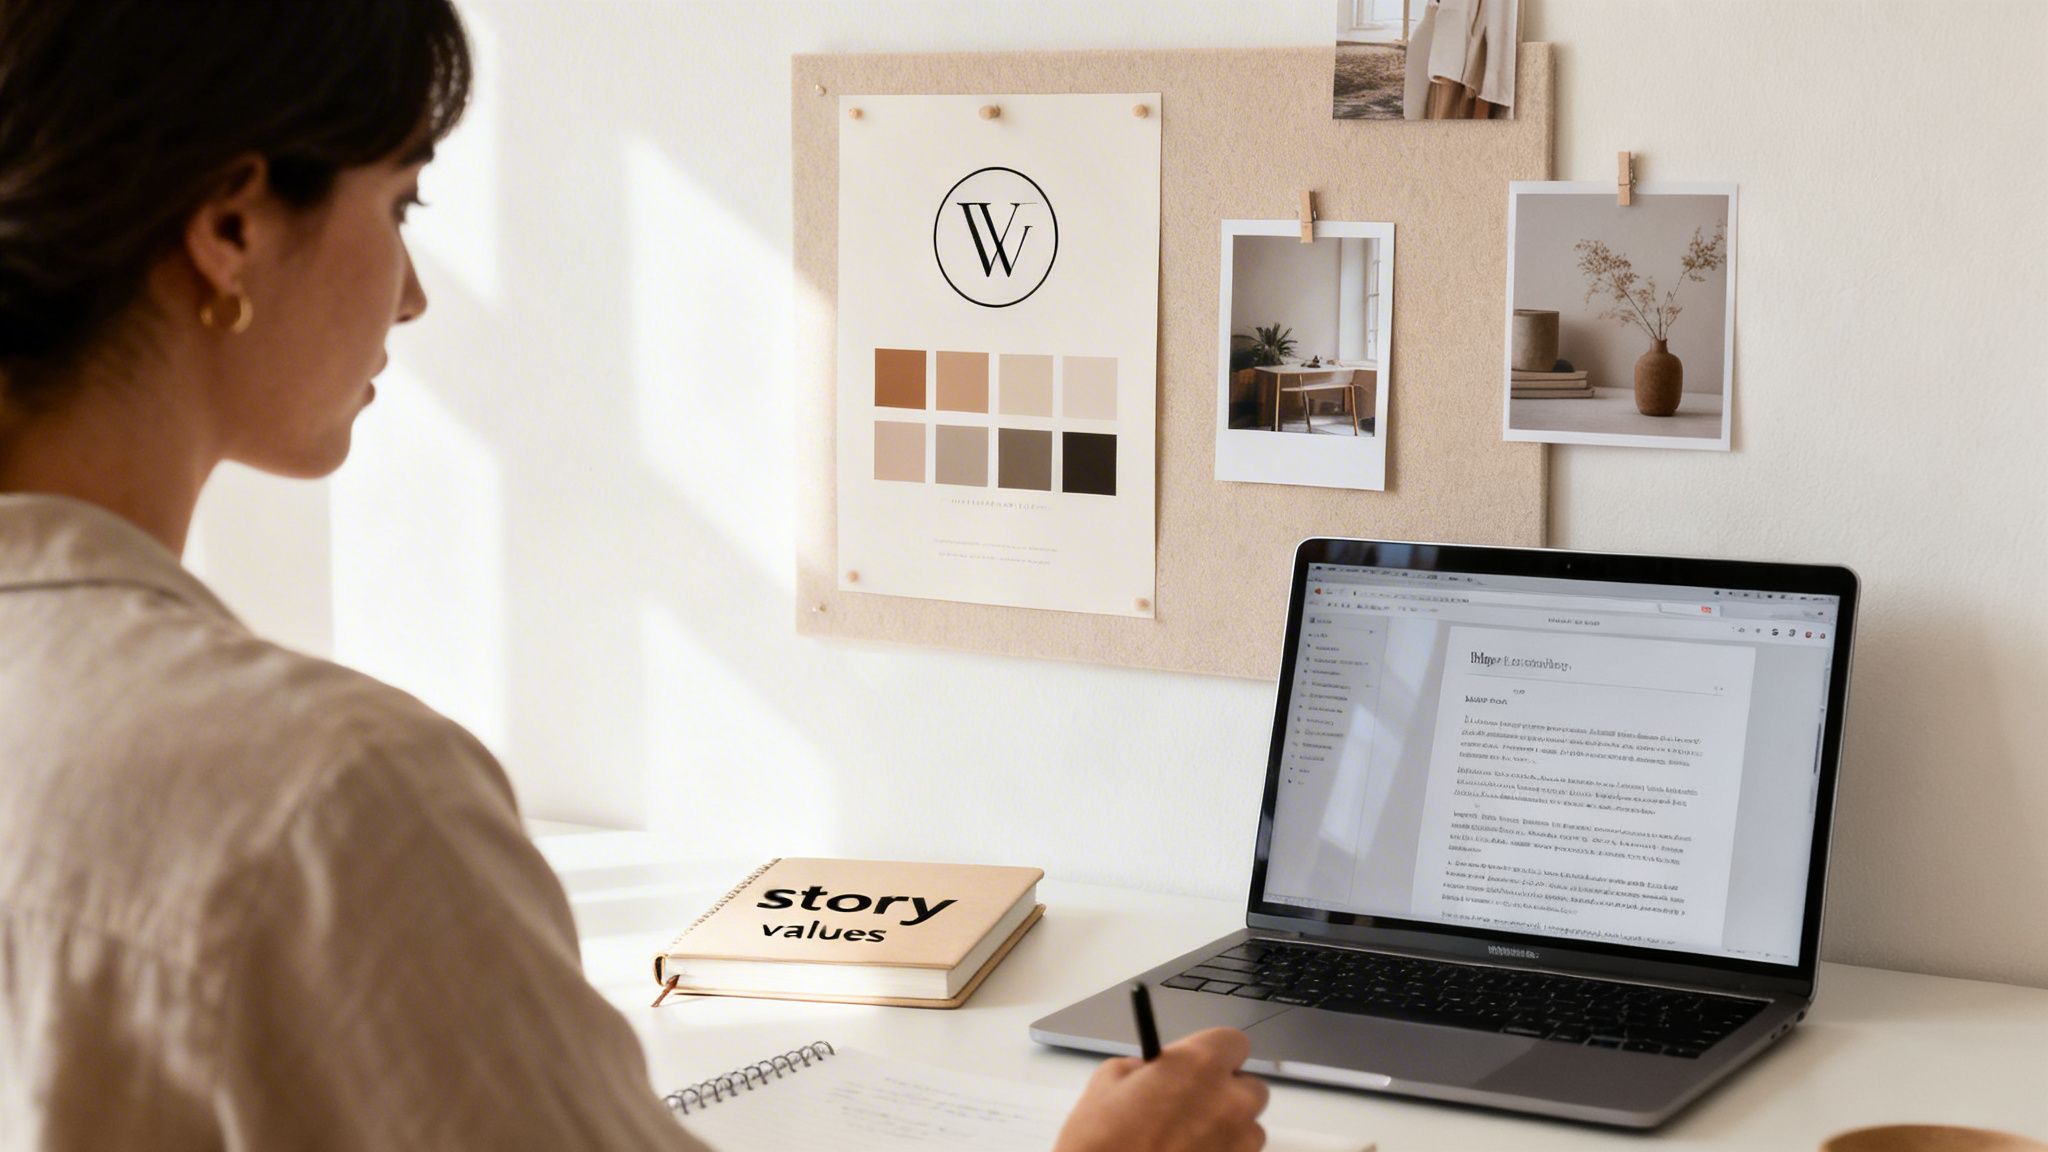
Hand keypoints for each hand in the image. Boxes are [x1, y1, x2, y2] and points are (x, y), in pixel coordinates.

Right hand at [1053, 1027, 1269, 1151]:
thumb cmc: (1100, 1142)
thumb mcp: (1108, 1082)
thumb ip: (1144, 1068)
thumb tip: (1155, 1072)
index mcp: (1198, 1066)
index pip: (1234, 1042)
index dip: (1216, 1052)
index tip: (1200, 1063)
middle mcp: (1228, 1102)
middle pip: (1252, 1087)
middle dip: (1227, 1093)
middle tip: (1193, 1104)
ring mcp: (1237, 1144)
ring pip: (1251, 1128)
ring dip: (1230, 1129)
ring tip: (1190, 1139)